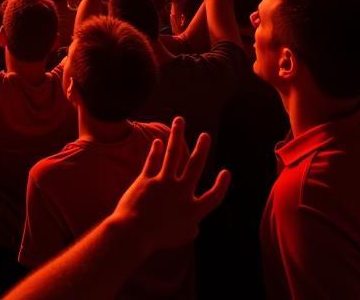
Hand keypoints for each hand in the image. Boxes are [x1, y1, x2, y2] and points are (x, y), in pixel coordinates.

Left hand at [112, 118, 229, 255]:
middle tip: (205, 135)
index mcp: (193, 211)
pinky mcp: (146, 179)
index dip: (221, 185)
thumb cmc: (157, 238)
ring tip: (179, 121)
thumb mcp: (182, 237)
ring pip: (174, 154)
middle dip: (201, 149)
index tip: (225, 172)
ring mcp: (164, 184)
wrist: (134, 234)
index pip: (214, 197)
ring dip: (177, 136)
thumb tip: (196, 222)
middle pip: (195, 166)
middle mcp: (181, 194)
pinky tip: (159, 141)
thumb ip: (192, 227)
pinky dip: (156, 150)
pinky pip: (153, 161)